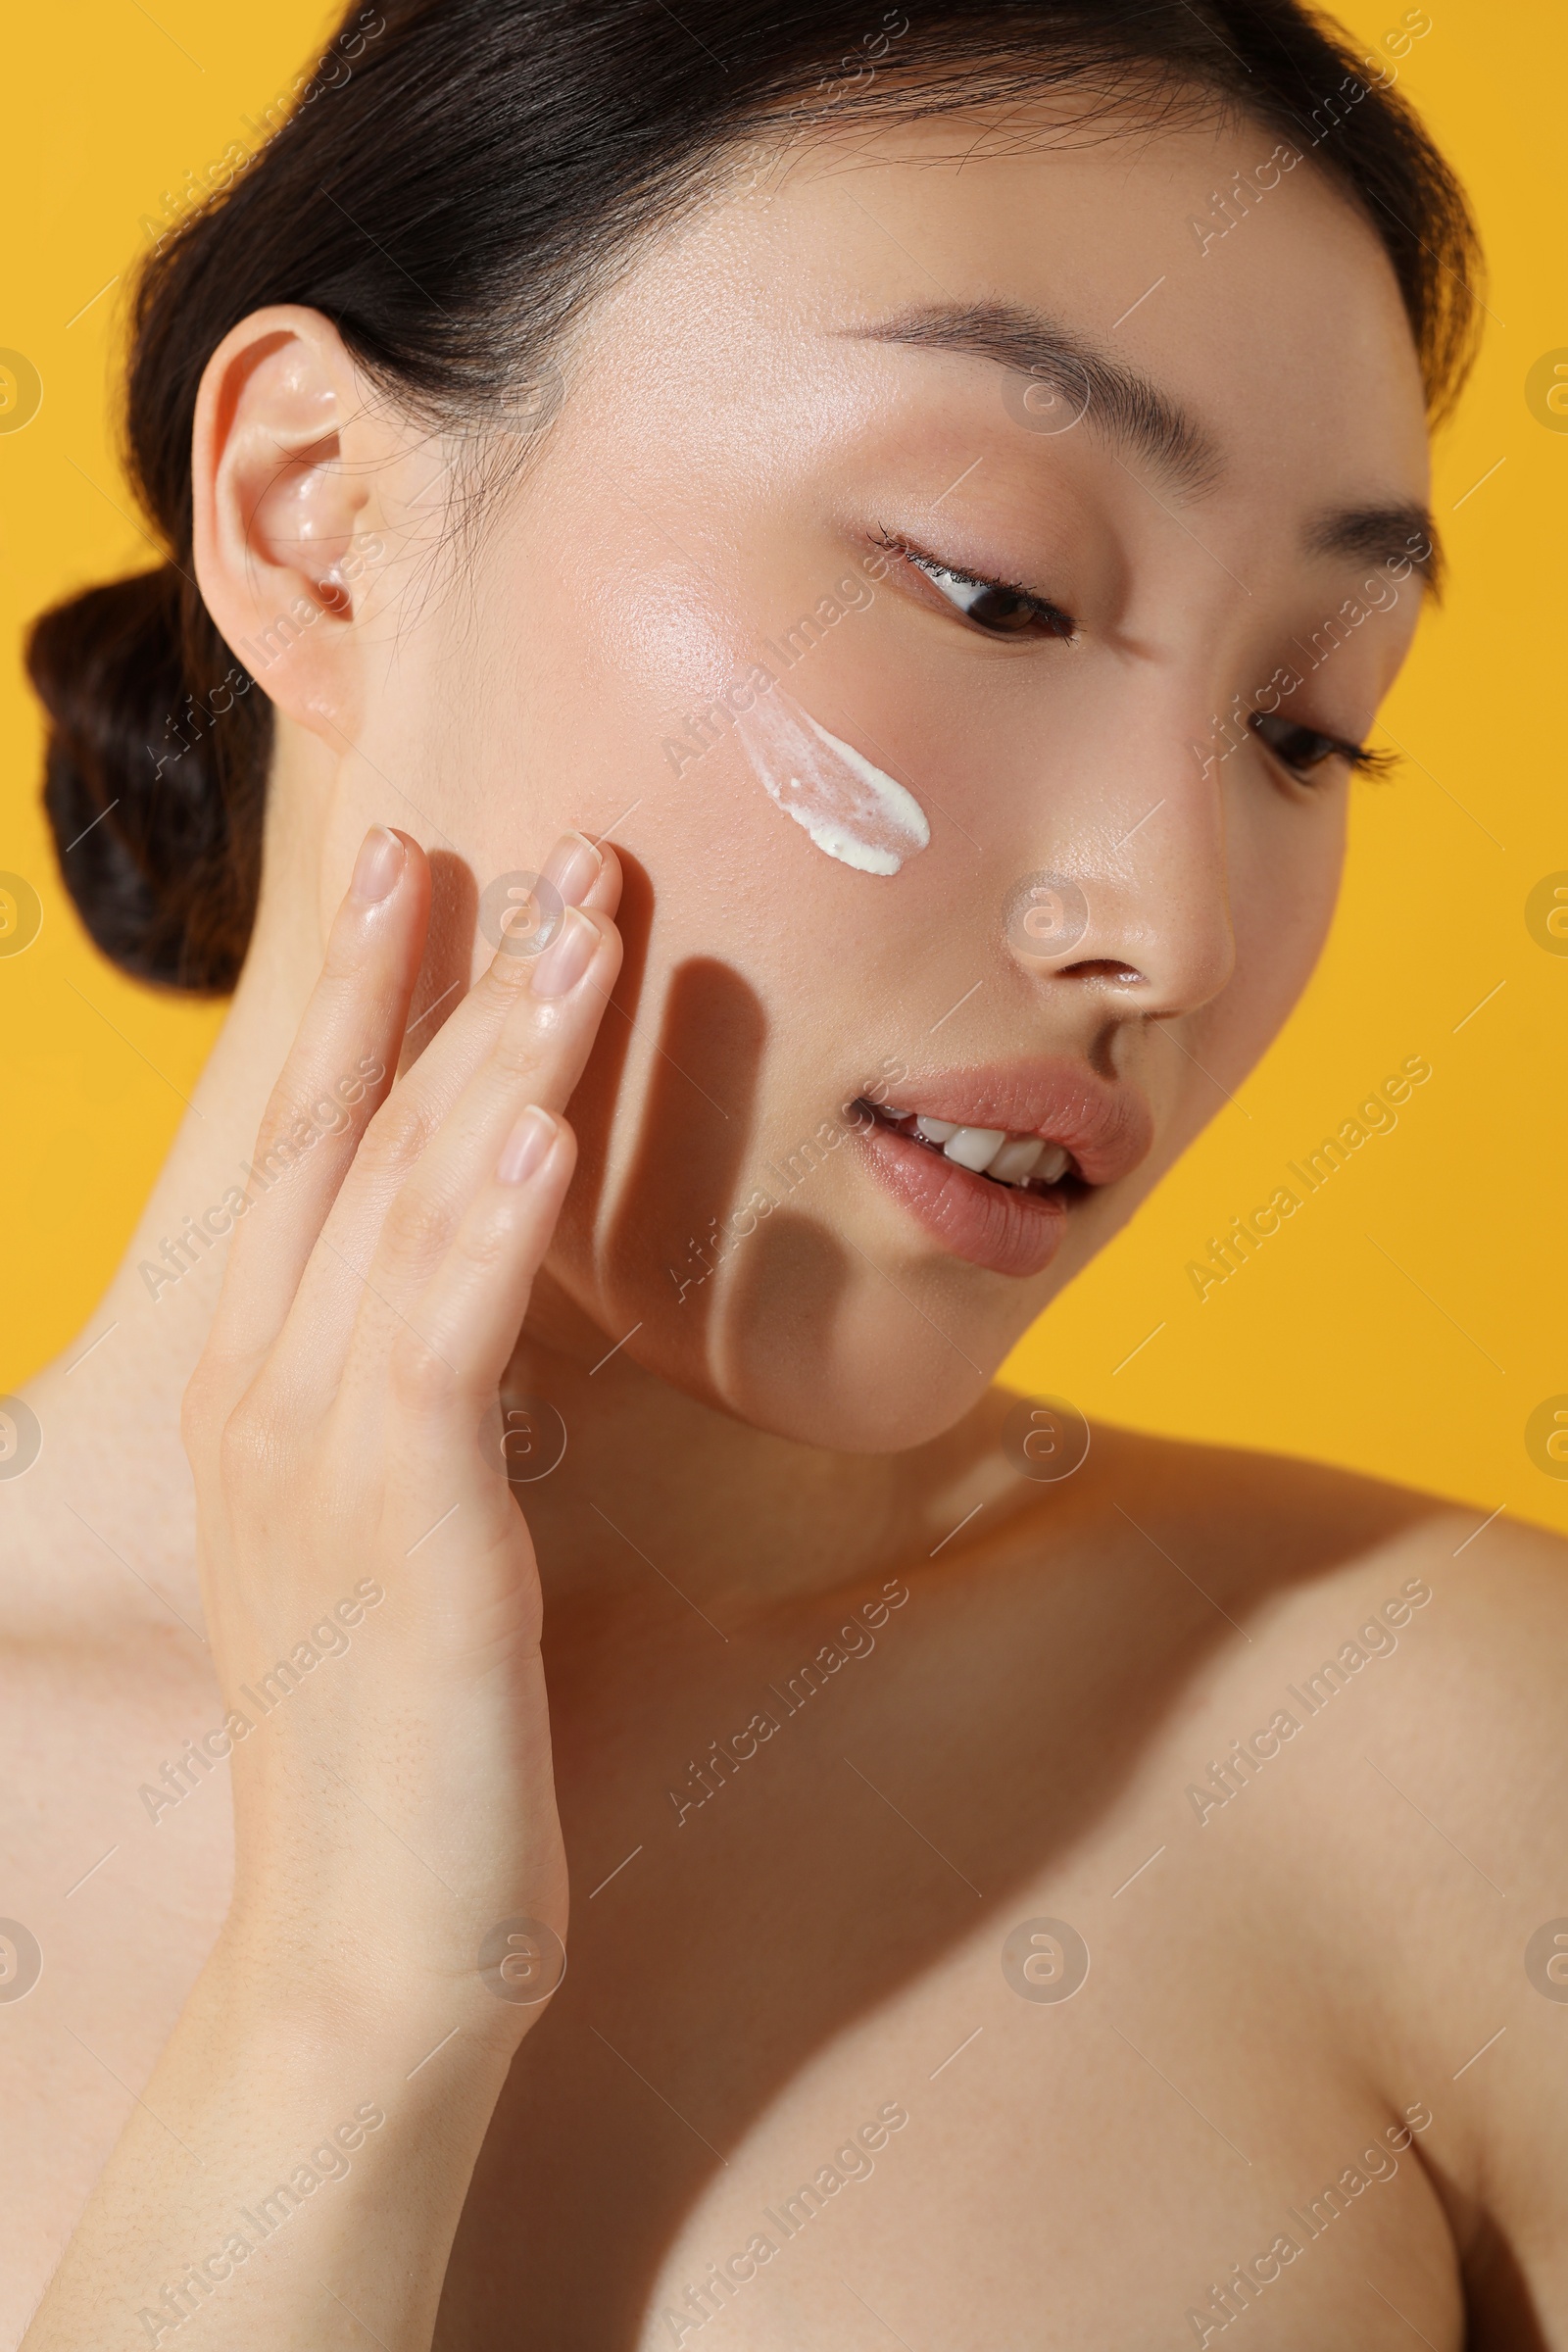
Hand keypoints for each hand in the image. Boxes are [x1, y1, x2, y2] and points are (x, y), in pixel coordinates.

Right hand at [182, 824, 620, 2045]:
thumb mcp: (413, 1530)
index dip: (370, 999)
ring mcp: (317, 1467)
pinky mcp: (401, 1543)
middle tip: (539, 840)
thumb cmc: (415, 1735)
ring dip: (487, 1051)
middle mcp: (265, 1400)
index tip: (431, 867)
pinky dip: (478, 1227)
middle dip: (447, 979)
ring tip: (572, 915)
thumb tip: (511, 1282)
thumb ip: (436, 1394)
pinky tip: (530, 1124)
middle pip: (354, 1141)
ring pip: (397, 1208)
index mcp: (266, 1388)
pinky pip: (436, 1349)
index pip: (314, 1149)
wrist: (374, 1953)